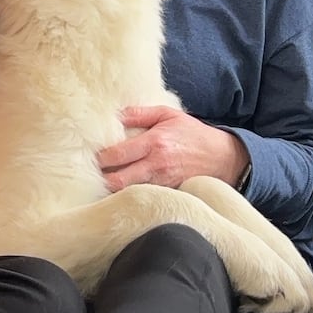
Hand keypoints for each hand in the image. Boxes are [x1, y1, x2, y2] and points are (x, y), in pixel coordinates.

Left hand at [97, 106, 249, 190]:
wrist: (224, 158)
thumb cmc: (193, 133)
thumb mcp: (167, 114)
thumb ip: (140, 113)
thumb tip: (115, 114)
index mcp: (154, 143)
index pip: (119, 154)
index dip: (100, 159)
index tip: (89, 158)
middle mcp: (157, 166)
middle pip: (120, 180)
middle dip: (103, 180)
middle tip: (90, 176)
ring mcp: (164, 184)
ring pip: (131, 194)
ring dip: (115, 192)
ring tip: (100, 186)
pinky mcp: (171, 195)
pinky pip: (147, 199)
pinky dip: (133, 198)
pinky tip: (121, 196)